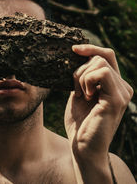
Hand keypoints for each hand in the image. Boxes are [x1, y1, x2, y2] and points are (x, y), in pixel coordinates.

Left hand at [64, 44, 132, 161]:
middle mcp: (122, 87)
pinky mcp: (116, 100)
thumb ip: (83, 76)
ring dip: (82, 77)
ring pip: (99, 63)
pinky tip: (85, 96)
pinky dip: (87, 81)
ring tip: (81, 94)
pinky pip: (100, 74)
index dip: (90, 48)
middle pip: (100, 57)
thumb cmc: (80, 121)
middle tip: (77, 90)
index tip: (74, 49)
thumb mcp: (79, 92)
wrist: (82, 146)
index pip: (106, 55)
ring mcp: (122, 93)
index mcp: (114, 84)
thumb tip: (78, 55)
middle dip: (80, 70)